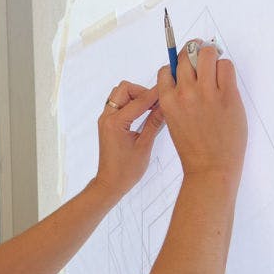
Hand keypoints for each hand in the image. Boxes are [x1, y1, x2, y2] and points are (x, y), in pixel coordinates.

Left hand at [93, 81, 164, 199]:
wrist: (110, 183)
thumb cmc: (126, 170)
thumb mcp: (145, 145)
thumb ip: (155, 122)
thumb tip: (166, 105)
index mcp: (115, 123)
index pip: (139, 100)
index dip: (156, 94)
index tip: (169, 90)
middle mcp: (107, 118)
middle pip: (124, 89)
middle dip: (142, 91)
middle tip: (157, 102)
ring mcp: (105, 120)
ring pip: (119, 95)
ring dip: (135, 96)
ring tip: (151, 108)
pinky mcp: (107, 124)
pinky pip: (117, 105)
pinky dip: (130, 104)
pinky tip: (143, 113)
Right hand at [157, 43, 246, 187]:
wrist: (210, 168)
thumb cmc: (193, 150)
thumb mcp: (174, 123)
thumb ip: (177, 102)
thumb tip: (187, 81)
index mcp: (167, 102)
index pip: (167, 69)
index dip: (176, 66)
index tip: (184, 69)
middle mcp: (184, 93)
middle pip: (186, 54)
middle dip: (194, 52)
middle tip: (202, 57)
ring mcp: (206, 93)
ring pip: (207, 53)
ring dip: (211, 55)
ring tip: (215, 65)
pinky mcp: (227, 95)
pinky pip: (226, 66)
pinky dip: (225, 67)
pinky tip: (224, 80)